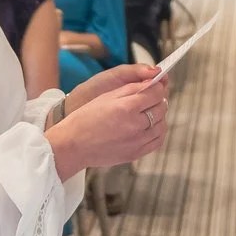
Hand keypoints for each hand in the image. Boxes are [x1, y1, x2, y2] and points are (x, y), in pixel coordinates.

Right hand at [48, 69, 167, 173]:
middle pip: (161, 108)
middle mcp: (135, 125)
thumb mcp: (107, 97)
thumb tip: (152, 82)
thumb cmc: (85, 119)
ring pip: (162, 125)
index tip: (154, 86)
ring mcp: (137, 141)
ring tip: (149, 112)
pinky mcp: (136, 153)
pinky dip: (158, 132)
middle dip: (158, 100)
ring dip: (160, 116)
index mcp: (127, 107)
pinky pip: (157, 141)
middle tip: (151, 98)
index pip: (156, 93)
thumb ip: (132, 88)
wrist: (73, 145)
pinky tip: (150, 127)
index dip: (157, 87)